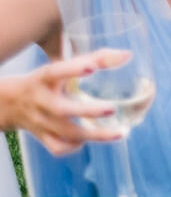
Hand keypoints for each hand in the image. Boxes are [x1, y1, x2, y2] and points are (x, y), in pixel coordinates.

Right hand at [0, 50, 130, 154]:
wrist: (11, 102)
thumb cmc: (47, 80)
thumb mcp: (63, 64)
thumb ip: (96, 58)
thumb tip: (127, 56)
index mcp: (44, 78)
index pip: (56, 72)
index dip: (73, 70)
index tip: (92, 67)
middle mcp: (41, 100)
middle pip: (62, 109)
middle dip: (88, 111)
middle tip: (112, 108)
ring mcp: (40, 121)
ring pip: (65, 133)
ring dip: (94, 135)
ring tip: (121, 132)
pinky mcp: (42, 136)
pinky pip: (58, 147)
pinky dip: (74, 146)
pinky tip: (89, 140)